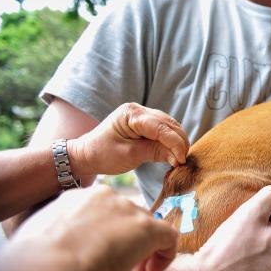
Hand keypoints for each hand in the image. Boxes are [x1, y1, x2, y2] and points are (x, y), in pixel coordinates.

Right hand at [0, 185, 177, 270]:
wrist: (48, 269)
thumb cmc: (37, 265)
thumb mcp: (47, 247)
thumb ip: (67, 248)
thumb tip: (79, 264)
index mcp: (76, 199)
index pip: (102, 212)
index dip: (107, 236)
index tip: (100, 258)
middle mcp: (104, 197)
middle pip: (127, 218)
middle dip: (127, 244)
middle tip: (119, 269)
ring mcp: (127, 209)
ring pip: (147, 227)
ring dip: (144, 252)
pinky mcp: (147, 227)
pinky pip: (168, 237)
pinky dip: (165, 256)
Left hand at [68, 103, 189, 175]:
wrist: (87, 154)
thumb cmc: (103, 155)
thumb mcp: (130, 155)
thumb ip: (155, 153)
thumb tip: (178, 158)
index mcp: (132, 114)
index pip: (161, 127)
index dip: (175, 143)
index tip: (182, 160)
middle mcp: (139, 109)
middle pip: (169, 124)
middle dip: (179, 142)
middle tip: (183, 161)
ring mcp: (142, 114)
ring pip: (170, 125)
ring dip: (178, 141)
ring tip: (180, 158)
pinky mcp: (144, 122)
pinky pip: (164, 129)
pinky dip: (171, 140)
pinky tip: (174, 152)